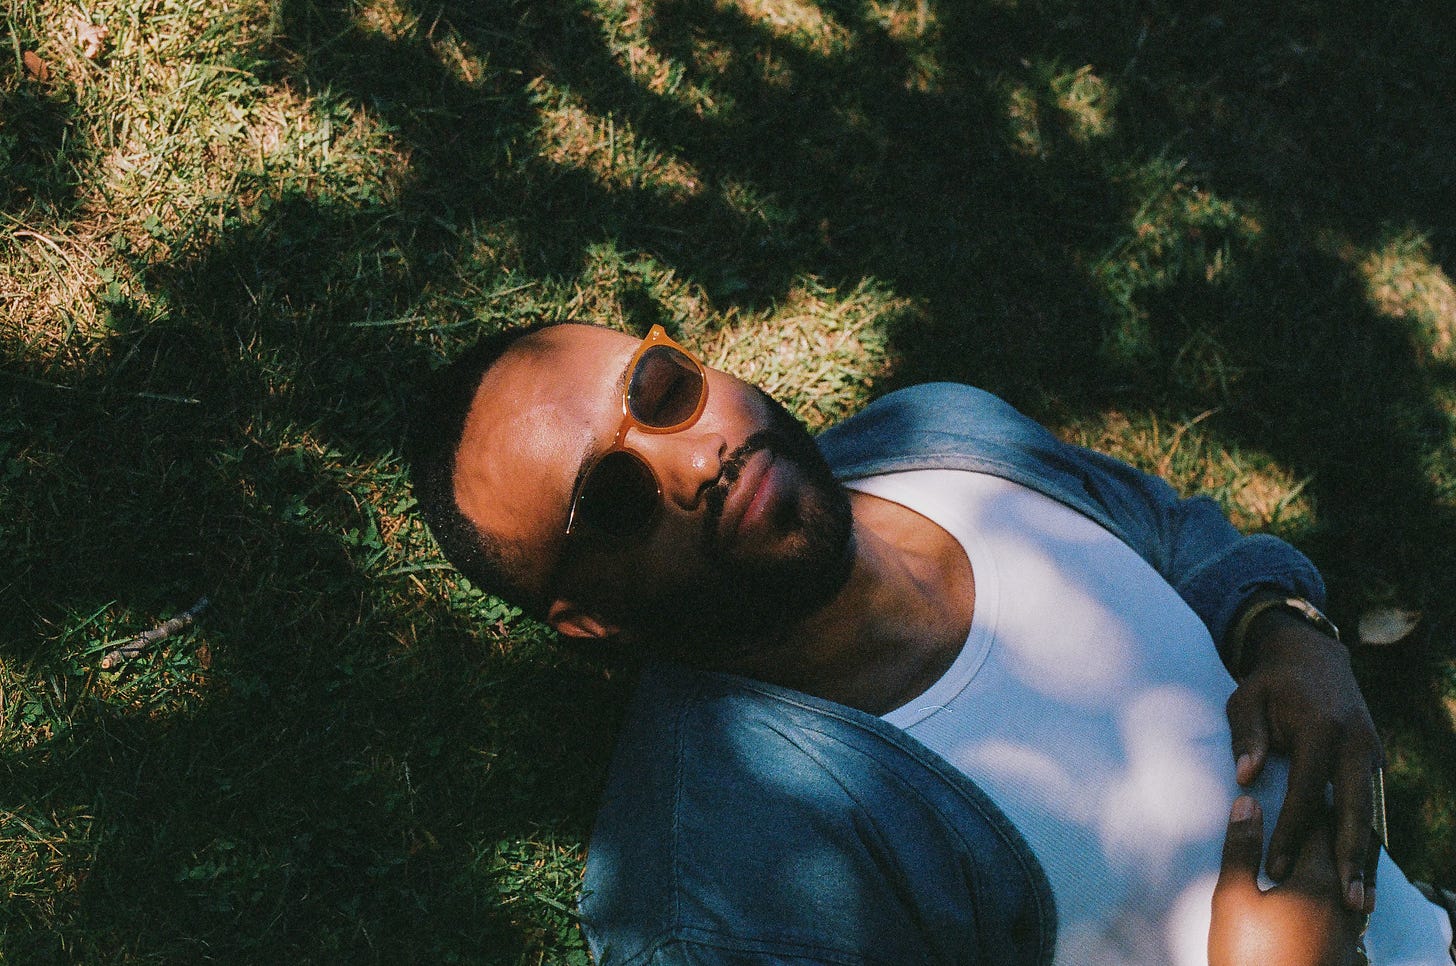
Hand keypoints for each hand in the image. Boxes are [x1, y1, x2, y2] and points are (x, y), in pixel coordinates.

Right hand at [1210, 796, 1365, 965]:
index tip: (1287, 771)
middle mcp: (1342, 896)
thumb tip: (1247, 803)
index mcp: (1316, 879)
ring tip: (1307, 826)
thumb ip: (1242, 849)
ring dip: (1330, 843)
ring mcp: (1347, 922)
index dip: (1303, 792)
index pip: (1317, 820)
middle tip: (1299, 790)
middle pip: (1341, 841)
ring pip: (1348, 868)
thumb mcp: (1232, 899)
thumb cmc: (1250, 957)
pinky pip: (1346, 891)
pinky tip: (1313, 873)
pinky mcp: (1343, 941)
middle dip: (1321, 814)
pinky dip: (1333, 870)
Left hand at [1225, 608, 1382, 911]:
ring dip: (1366, 858)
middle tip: (1346, 901)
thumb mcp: (1246, 699)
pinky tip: (1361, 873)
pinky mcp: (1373, 761)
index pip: (1308, 790)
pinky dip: (1368, 840)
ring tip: (1360, 901)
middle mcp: (1355, 743)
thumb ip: (1247, 736)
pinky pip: (1372, 806)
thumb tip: (1246, 778)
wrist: (1312, 656)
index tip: (1278, 866)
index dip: (1292, 831)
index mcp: (1322, 728)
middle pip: (1355, 810)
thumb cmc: (1269, 683)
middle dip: (1350, 858)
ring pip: (1371, 814)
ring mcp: (1369, 752)